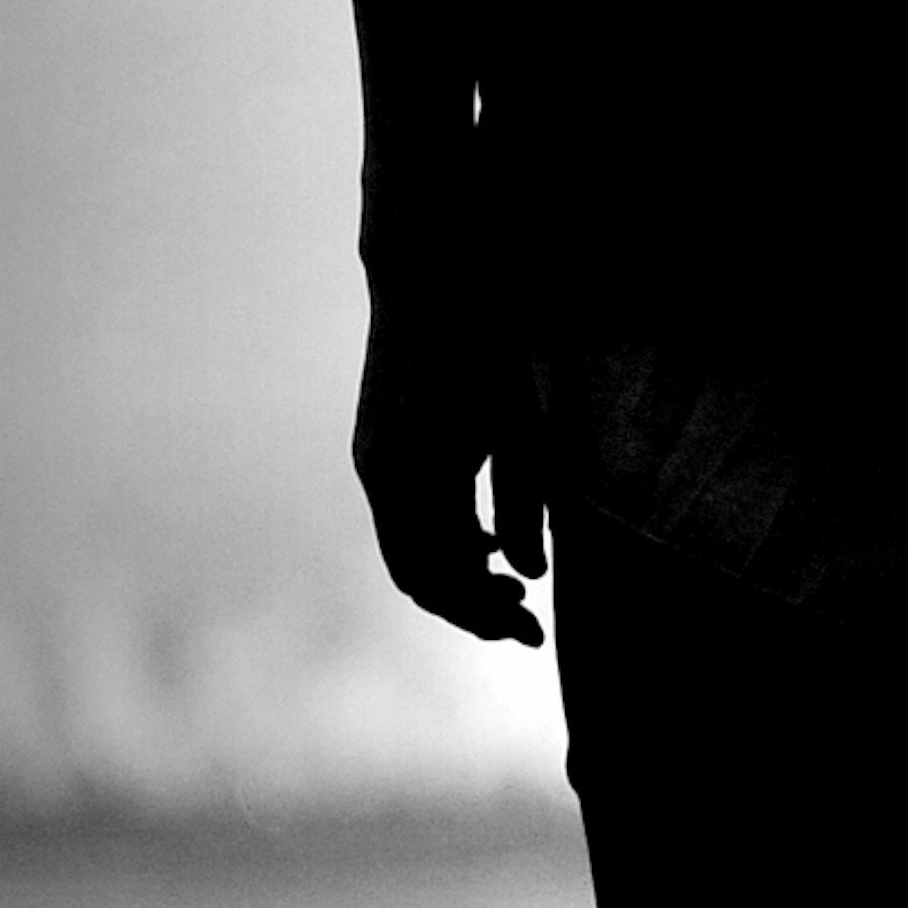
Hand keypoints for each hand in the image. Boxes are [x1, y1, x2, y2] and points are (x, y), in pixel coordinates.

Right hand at [353, 271, 549, 644]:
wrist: (433, 275)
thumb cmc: (486, 345)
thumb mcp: (520, 427)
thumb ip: (523, 504)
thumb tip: (530, 575)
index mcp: (412, 479)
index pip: (439, 582)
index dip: (484, 617)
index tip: (533, 632)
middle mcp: (382, 477)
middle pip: (418, 577)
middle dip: (471, 608)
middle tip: (528, 621)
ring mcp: (375, 462)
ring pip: (407, 551)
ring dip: (456, 577)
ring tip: (512, 588)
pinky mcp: (379, 447)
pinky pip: (402, 518)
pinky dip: (440, 542)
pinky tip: (483, 543)